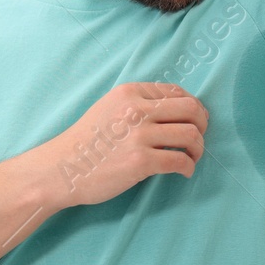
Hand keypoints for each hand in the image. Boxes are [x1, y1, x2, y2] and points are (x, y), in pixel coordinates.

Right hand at [40, 82, 208, 207]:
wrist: (61, 169)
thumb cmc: (85, 141)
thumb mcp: (109, 108)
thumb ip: (138, 104)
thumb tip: (176, 108)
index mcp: (130, 93)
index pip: (176, 92)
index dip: (193, 106)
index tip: (195, 119)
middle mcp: (136, 110)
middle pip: (191, 110)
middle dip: (203, 124)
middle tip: (199, 138)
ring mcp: (139, 136)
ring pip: (191, 135)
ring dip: (198, 148)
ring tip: (192, 157)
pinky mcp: (140, 162)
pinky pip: (180, 161)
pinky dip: (188, 167)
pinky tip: (184, 172)